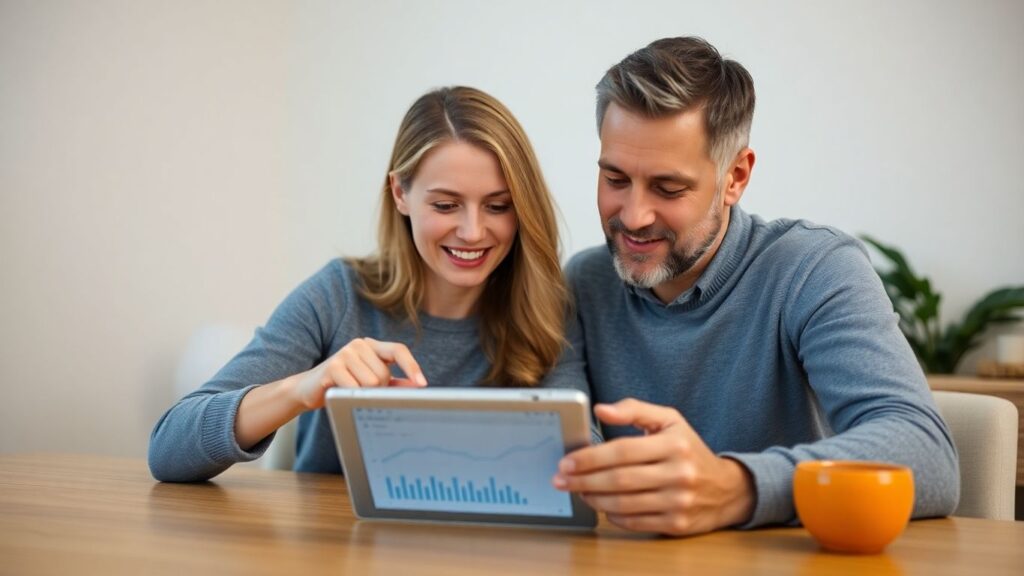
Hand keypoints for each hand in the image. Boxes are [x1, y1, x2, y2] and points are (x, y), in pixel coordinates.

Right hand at [292, 338, 426, 409]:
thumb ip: (394, 383)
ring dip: (363, 393)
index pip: (398, 350)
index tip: (423, 384)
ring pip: (372, 382)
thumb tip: (417, 387)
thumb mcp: (371, 382)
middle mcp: (359, 344)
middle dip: (377, 389)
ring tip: (349, 390)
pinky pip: (355, 387)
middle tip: (361, 390)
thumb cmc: (344, 384)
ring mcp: (345, 352)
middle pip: (385, 374)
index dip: (412, 366)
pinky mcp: (333, 366)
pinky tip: (340, 391)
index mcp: (372, 346)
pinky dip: (350, 395)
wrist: (309, 389)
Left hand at [551, 398, 754, 535]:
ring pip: (623, 503)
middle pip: (619, 479)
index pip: (622, 451)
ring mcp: (678, 502)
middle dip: (583, 480)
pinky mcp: (677, 524)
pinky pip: (634, 522)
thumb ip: (634, 409)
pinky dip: (612, 515)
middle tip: (561, 479)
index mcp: (674, 444)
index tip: (567, 461)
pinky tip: (601, 505)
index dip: (590, 457)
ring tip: (577, 491)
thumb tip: (600, 409)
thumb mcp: (669, 420)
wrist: (727, 489)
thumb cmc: (689, 450)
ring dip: (593, 498)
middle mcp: (679, 473)